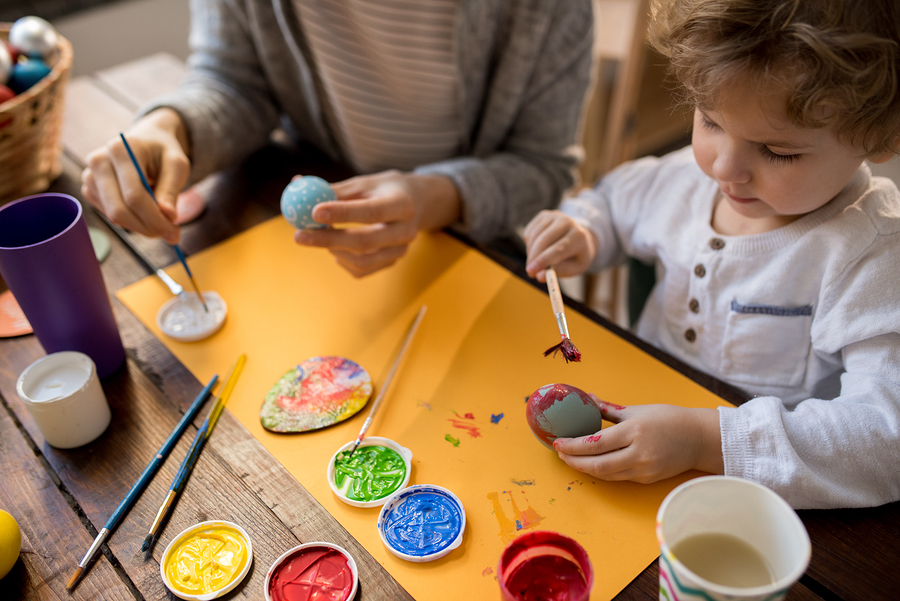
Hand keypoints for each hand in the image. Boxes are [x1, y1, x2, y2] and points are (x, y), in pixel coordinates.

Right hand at [81, 108, 190, 244]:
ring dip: (141, 226)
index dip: (155, 219)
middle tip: (170, 233)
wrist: (147, 142)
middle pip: (119, 210)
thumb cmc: (163, 153)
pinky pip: (109, 216)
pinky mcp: (89, 189)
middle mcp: (99, 161)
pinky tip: (144, 210)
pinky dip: (131, 221)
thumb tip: (168, 216)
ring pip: (114, 217)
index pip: (134, 195)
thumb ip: (171, 189)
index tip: (175, 231)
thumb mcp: (177, 165)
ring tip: (161, 218)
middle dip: (147, 227)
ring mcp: (90, 176)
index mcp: (120, 149)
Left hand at [293, 170, 460, 276]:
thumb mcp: (365, 183)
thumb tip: (298, 185)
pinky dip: (342, 259)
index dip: (342, 213)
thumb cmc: (384, 190)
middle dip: (328, 240)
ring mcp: (400, 250)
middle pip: (365, 242)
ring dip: (333, 249)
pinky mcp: (391, 262)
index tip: (313, 212)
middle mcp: (406, 231)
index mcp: (402, 204)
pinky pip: (361, 270)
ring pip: (361, 260)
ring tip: (321, 235)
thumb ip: (335, 190)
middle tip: (299, 235)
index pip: (371, 211)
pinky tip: (338, 246)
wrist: (416, 204)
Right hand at [523, 210, 597, 282]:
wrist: (579, 236)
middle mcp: (567, 222)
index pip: (558, 249)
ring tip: (537, 262)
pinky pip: (529, 233)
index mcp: (579, 236)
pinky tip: (538, 249)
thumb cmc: (576, 255)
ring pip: (534, 236)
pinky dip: (529, 245)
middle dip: (533, 258)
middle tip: (530, 272)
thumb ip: (558, 272)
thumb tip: (539, 276)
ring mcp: (554, 216)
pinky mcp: (544, 215)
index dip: (543, 261)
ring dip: (531, 253)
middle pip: (544, 241)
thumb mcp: (574, 267)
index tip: (531, 272)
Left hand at [552, 398, 723, 482]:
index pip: (595, 443)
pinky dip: (601, 471)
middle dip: (574, 460)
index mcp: (634, 431)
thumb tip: (587, 397)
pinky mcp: (647, 479)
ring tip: (571, 458)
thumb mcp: (636, 410)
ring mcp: (644, 469)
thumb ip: (608, 409)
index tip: (557, 442)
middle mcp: (638, 453)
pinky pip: (617, 477)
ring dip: (585, 468)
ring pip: (606, 474)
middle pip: (597, 464)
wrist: (699, 439)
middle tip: (560, 453)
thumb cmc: (668, 419)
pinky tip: (591, 463)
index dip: (573, 445)